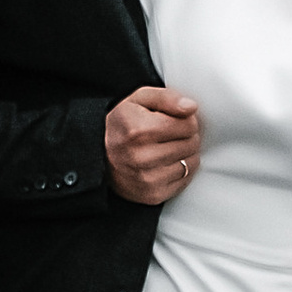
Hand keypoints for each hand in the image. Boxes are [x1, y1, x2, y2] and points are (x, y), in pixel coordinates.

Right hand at [105, 85, 201, 204]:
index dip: (186, 119)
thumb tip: (190, 107)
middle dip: (186, 135)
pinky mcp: (153, 194)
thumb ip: (167, 97)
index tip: (174, 120)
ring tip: (168, 147)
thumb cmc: (123, 126)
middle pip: (191, 143)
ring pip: (192, 162)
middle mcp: (142, 157)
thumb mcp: (139, 100)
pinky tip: (166, 162)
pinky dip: (181, 170)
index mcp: (139, 131)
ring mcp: (148, 179)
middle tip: (170, 134)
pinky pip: (186, 179)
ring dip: (185, 153)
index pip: (188, 124)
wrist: (100, 156)